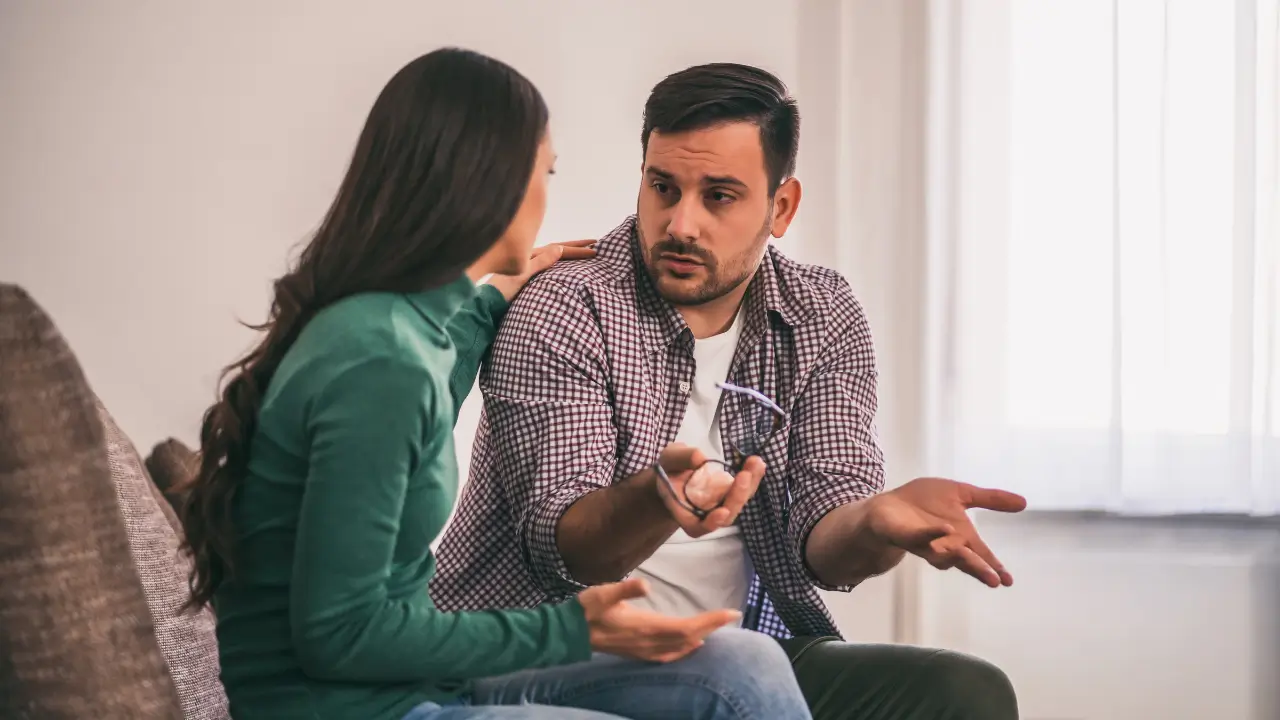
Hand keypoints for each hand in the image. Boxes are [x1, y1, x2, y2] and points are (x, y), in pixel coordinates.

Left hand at [487, 239, 597, 301]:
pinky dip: (562, 264)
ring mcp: (530, 268)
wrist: (488, 305)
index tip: (595, 249)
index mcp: (531, 255)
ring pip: (555, 258)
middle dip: (577, 247)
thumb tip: (559, 248)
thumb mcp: (521, 274)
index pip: (560, 249)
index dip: (578, 249)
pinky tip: (568, 268)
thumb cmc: (502, 290)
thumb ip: (539, 262)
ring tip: (586, 253)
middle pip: (559, 249)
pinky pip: (550, 267)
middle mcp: (531, 259)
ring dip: (570, 254)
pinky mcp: (528, 278)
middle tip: (596, 244)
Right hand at [577, 578, 740, 661]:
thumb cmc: (587, 609)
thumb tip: (644, 585)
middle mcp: (649, 642)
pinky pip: (669, 656)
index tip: (731, 612)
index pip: (687, 627)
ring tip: (716, 627)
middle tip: (731, 616)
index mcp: (646, 627)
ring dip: (701, 637)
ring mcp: (644, 650)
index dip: (711, 621)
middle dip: (712, 627)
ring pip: (681, 648)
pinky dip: (684, 651)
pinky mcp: (638, 653)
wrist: (570, 633)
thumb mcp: (604, 593)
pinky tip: (690, 647)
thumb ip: (625, 589)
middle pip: (689, 638)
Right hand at [652, 443, 765, 537]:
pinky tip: (757, 463)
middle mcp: (703, 514)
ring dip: (749, 486)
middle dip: (736, 497)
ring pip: (737, 504)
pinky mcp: (730, 496)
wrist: (676, 472)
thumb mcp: (669, 459)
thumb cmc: (669, 469)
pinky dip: (752, 478)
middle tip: (744, 475)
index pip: (696, 527)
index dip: (710, 523)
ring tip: (756, 463)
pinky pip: (743, 492)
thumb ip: (681, 459)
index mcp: (682, 511)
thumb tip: (700, 458)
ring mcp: (719, 506)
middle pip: (724, 516)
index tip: (722, 512)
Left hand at [865, 477, 1026, 586]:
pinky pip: (918, 537)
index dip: (993, 567)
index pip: (980, 555)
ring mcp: (923, 542)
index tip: (1008, 581)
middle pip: (964, 560)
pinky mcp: (904, 535)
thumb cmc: (924, 504)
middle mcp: (944, 545)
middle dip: (978, 569)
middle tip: (994, 580)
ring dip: (955, 555)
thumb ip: (990, 499)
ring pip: (941, 554)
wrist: (888, 505)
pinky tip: (945, 529)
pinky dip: (931, 534)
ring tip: (968, 554)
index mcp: (959, 538)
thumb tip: (1024, 502)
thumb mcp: (961, 494)